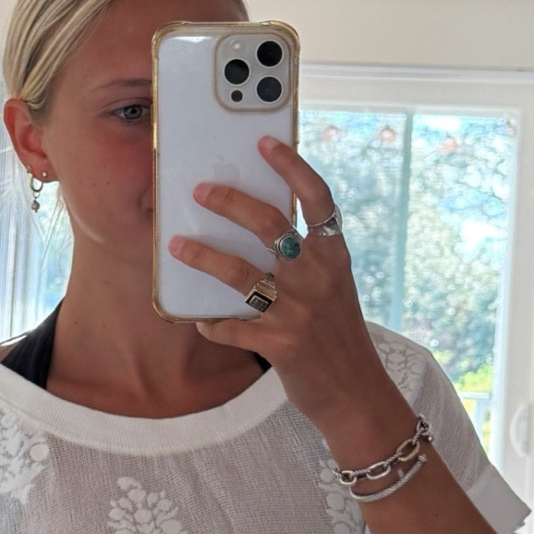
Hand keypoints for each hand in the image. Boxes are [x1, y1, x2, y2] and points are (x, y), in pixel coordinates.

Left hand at [167, 136, 397, 432]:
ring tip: (178, 247)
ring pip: (240, 274)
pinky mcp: (281, 344)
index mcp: (334, 255)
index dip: (292, 166)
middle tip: (200, 191)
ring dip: (204, 257)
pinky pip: (232, 328)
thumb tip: (256, 228)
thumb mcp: (333, 287)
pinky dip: (212, 325)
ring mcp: (299, 310)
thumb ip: (305, 258)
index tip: (265, 142)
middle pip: (269, 224)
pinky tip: (199, 321)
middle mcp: (318, 276)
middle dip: (229, 203)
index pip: (318, 198)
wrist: (356, 392)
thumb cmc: (337, 335)